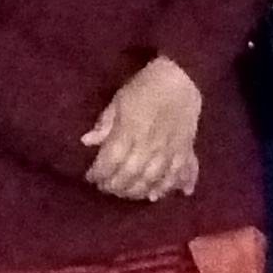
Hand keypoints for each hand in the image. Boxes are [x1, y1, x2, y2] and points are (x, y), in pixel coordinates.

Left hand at [80, 57, 203, 202]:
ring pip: (153, 180)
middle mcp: (150, 145)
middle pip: (130, 176)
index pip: (110, 161)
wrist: (181, 76)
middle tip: (106, 187)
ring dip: (138, 191)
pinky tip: (157, 195)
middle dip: (115, 186)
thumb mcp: (118, 100)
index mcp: (130, 131)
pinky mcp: (185, 150)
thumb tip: (87, 142)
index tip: (91, 177)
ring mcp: (170, 150)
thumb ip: (105, 123)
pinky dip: (168, 187)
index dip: (98, 174)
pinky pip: (178, 174)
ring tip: (128, 193)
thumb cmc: (145, 87)